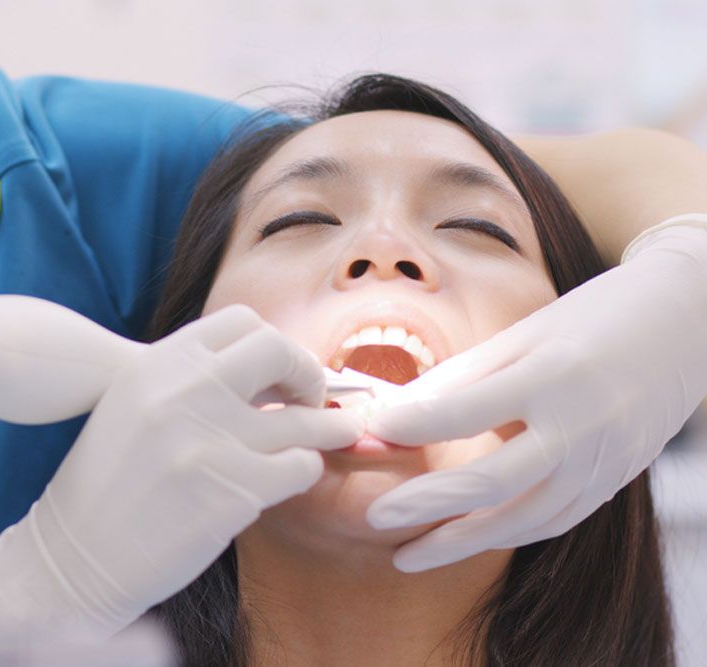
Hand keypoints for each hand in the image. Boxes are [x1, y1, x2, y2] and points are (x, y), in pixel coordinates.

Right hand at [0, 305, 362, 635]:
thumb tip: (265, 377)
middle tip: (314, 394)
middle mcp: (185, 391)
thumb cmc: (104, 485)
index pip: (240, 322)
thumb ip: (188, 382)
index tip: (280, 370)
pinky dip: (306, 470)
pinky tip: (295, 475)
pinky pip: (300, 467)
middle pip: (278, 351)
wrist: (73, 559)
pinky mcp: (235, 491)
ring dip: (329, 426)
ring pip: (302, 419)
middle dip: (307, 371)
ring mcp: (213, 440)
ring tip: (342, 430)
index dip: (272, 344)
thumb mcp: (132, 406)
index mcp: (156, 364)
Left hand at [365, 217, 706, 571]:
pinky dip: (506, 533)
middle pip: (493, 480)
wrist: (682, 324)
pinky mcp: (614, 480)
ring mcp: (603, 460)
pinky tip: (466, 538)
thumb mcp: (523, 334)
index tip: (374, 430)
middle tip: (377, 518)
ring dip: (462, 541)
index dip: (415, 423)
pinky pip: (554, 520)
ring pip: (524, 518)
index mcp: (552, 375)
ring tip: (409, 554)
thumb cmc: (590, 320)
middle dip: (428, 504)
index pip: (469, 409)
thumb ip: (462, 377)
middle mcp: (581, 425)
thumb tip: (397, 411)